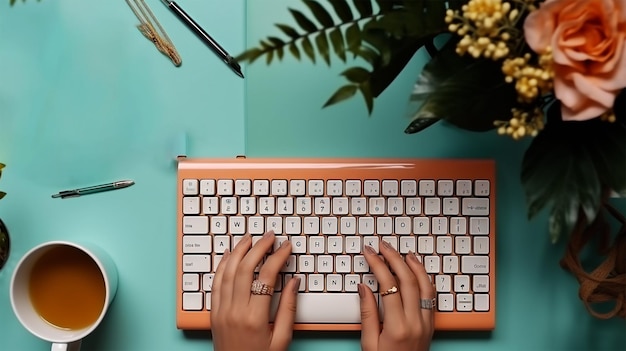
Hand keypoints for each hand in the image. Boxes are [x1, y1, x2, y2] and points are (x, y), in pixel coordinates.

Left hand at [211, 231, 299, 350]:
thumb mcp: (282, 338)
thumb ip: (288, 308)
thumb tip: (294, 281)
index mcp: (255, 317)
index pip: (266, 276)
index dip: (278, 257)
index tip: (286, 247)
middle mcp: (235, 311)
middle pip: (245, 268)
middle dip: (258, 247)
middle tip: (270, 236)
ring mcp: (221, 311)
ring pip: (227, 271)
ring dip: (239, 251)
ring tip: (250, 238)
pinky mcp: (213, 313)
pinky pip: (215, 283)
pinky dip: (222, 266)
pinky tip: (229, 255)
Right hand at [359, 242, 434, 350]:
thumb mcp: (368, 343)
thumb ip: (367, 313)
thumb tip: (364, 286)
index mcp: (397, 326)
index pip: (388, 285)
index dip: (378, 264)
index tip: (369, 252)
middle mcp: (416, 323)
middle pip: (408, 280)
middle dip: (394, 258)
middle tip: (383, 245)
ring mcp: (427, 324)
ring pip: (425, 286)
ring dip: (414, 266)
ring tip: (403, 253)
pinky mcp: (431, 326)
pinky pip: (432, 297)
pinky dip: (425, 280)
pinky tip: (418, 272)